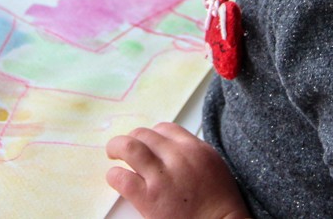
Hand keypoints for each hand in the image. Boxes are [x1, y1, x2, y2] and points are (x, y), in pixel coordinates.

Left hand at [106, 122, 250, 218]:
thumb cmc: (219, 204)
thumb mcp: (213, 166)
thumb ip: (191, 153)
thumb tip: (168, 148)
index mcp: (195, 149)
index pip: (165, 128)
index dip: (152, 135)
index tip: (148, 144)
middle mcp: (178, 157)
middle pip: (144, 134)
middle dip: (132, 139)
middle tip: (125, 148)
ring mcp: (162, 177)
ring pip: (129, 147)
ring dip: (116, 147)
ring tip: (113, 153)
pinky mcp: (148, 198)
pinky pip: (122, 177)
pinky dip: (115, 175)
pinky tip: (116, 179)